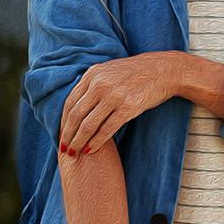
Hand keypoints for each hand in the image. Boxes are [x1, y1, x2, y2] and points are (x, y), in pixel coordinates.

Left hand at [60, 53, 181, 155]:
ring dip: (78, 141)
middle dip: (67, 134)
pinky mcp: (128, 107)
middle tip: (63, 148)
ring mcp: (114, 95)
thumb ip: (93, 84)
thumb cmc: (136, 73)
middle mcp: (100, 83)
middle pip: (76, 115)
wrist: (164, 70)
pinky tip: (90, 150)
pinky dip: (96, 142)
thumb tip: (76, 103)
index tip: (60, 134)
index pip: (70, 102)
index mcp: (93, 74)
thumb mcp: (109, 71)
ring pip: (89, 124)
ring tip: (73, 152)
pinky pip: (107, 129)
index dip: (62, 120)